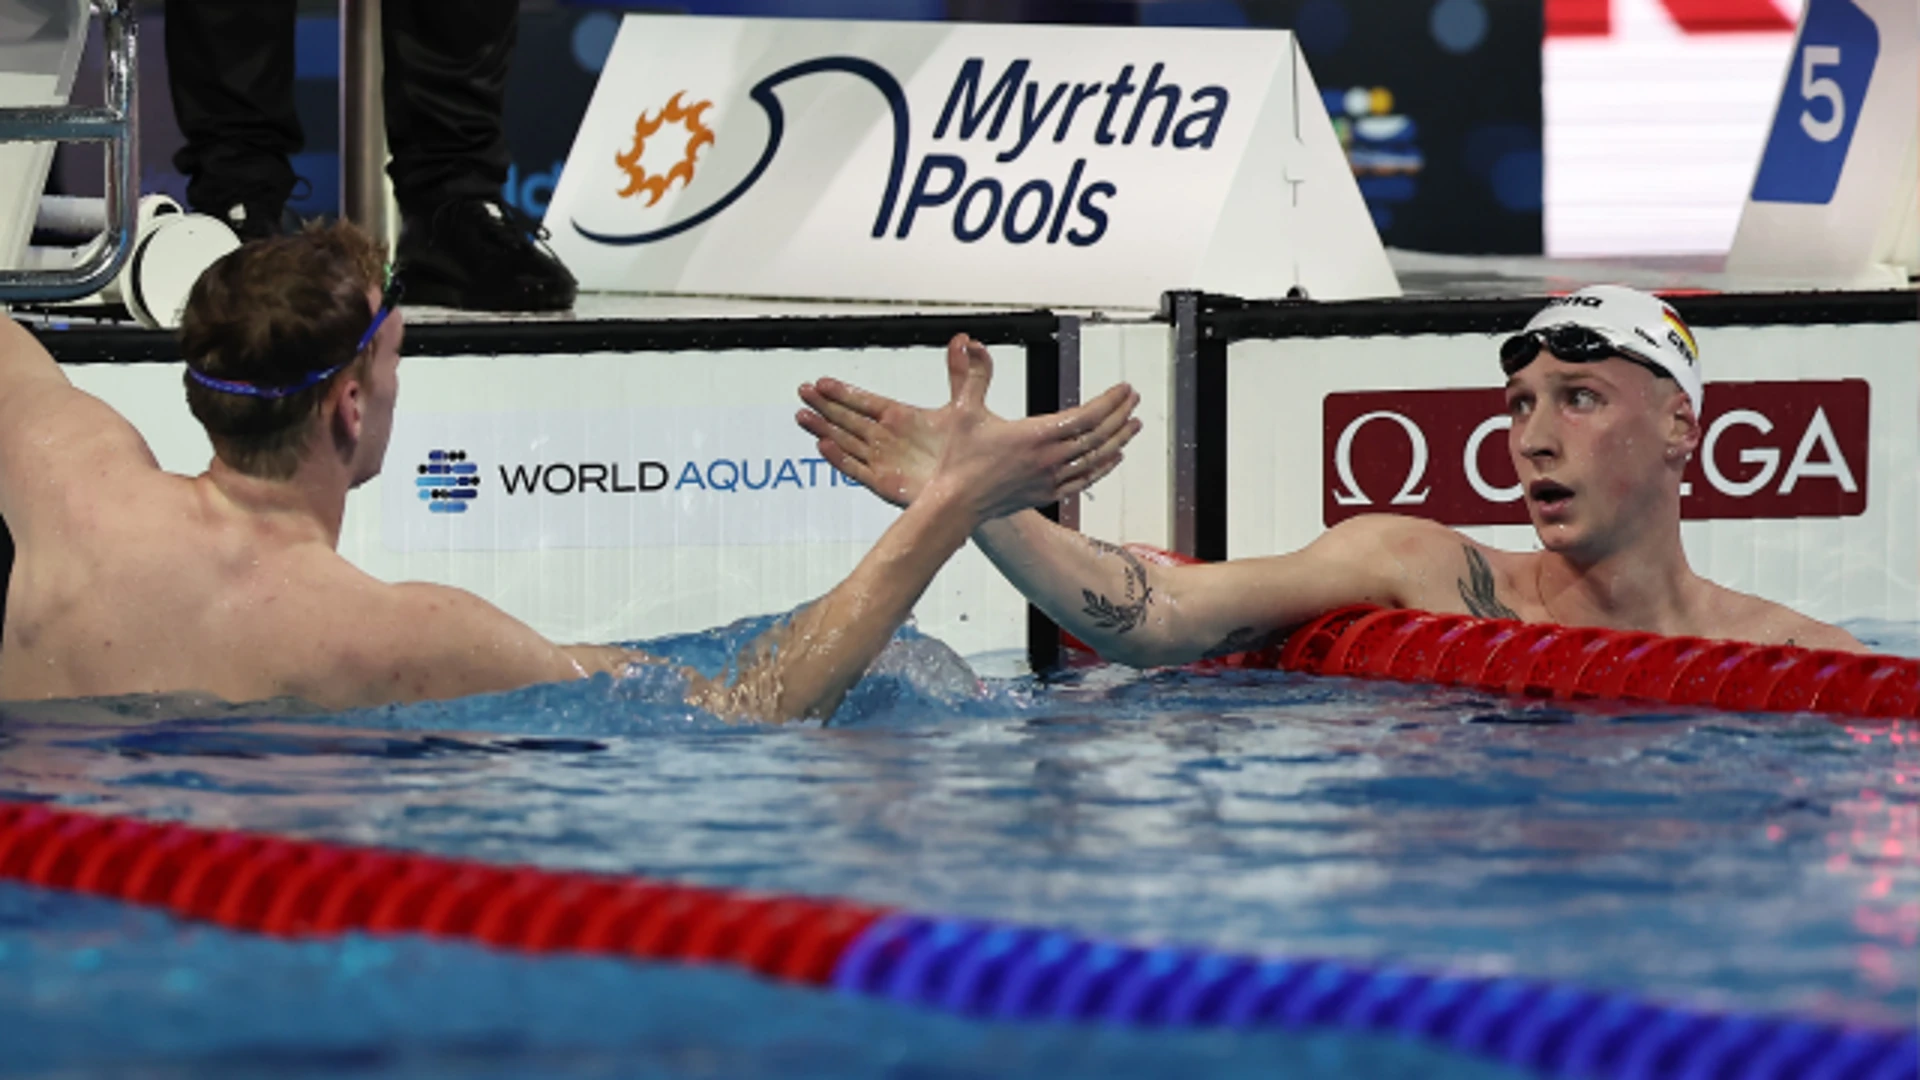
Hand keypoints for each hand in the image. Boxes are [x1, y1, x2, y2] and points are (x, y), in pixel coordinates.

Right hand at [798, 333, 1139, 517]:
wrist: (955, 505)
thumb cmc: (959, 461)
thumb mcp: (963, 411)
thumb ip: (972, 375)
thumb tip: (968, 343)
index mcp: (1036, 435)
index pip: (1086, 415)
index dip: (1109, 401)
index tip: (1124, 389)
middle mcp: (1050, 459)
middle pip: (1098, 436)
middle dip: (1119, 415)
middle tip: (1133, 400)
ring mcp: (1051, 479)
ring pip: (1096, 459)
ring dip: (1118, 440)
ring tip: (1134, 425)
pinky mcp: (1046, 495)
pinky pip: (1085, 481)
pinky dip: (1103, 468)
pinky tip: (1112, 459)